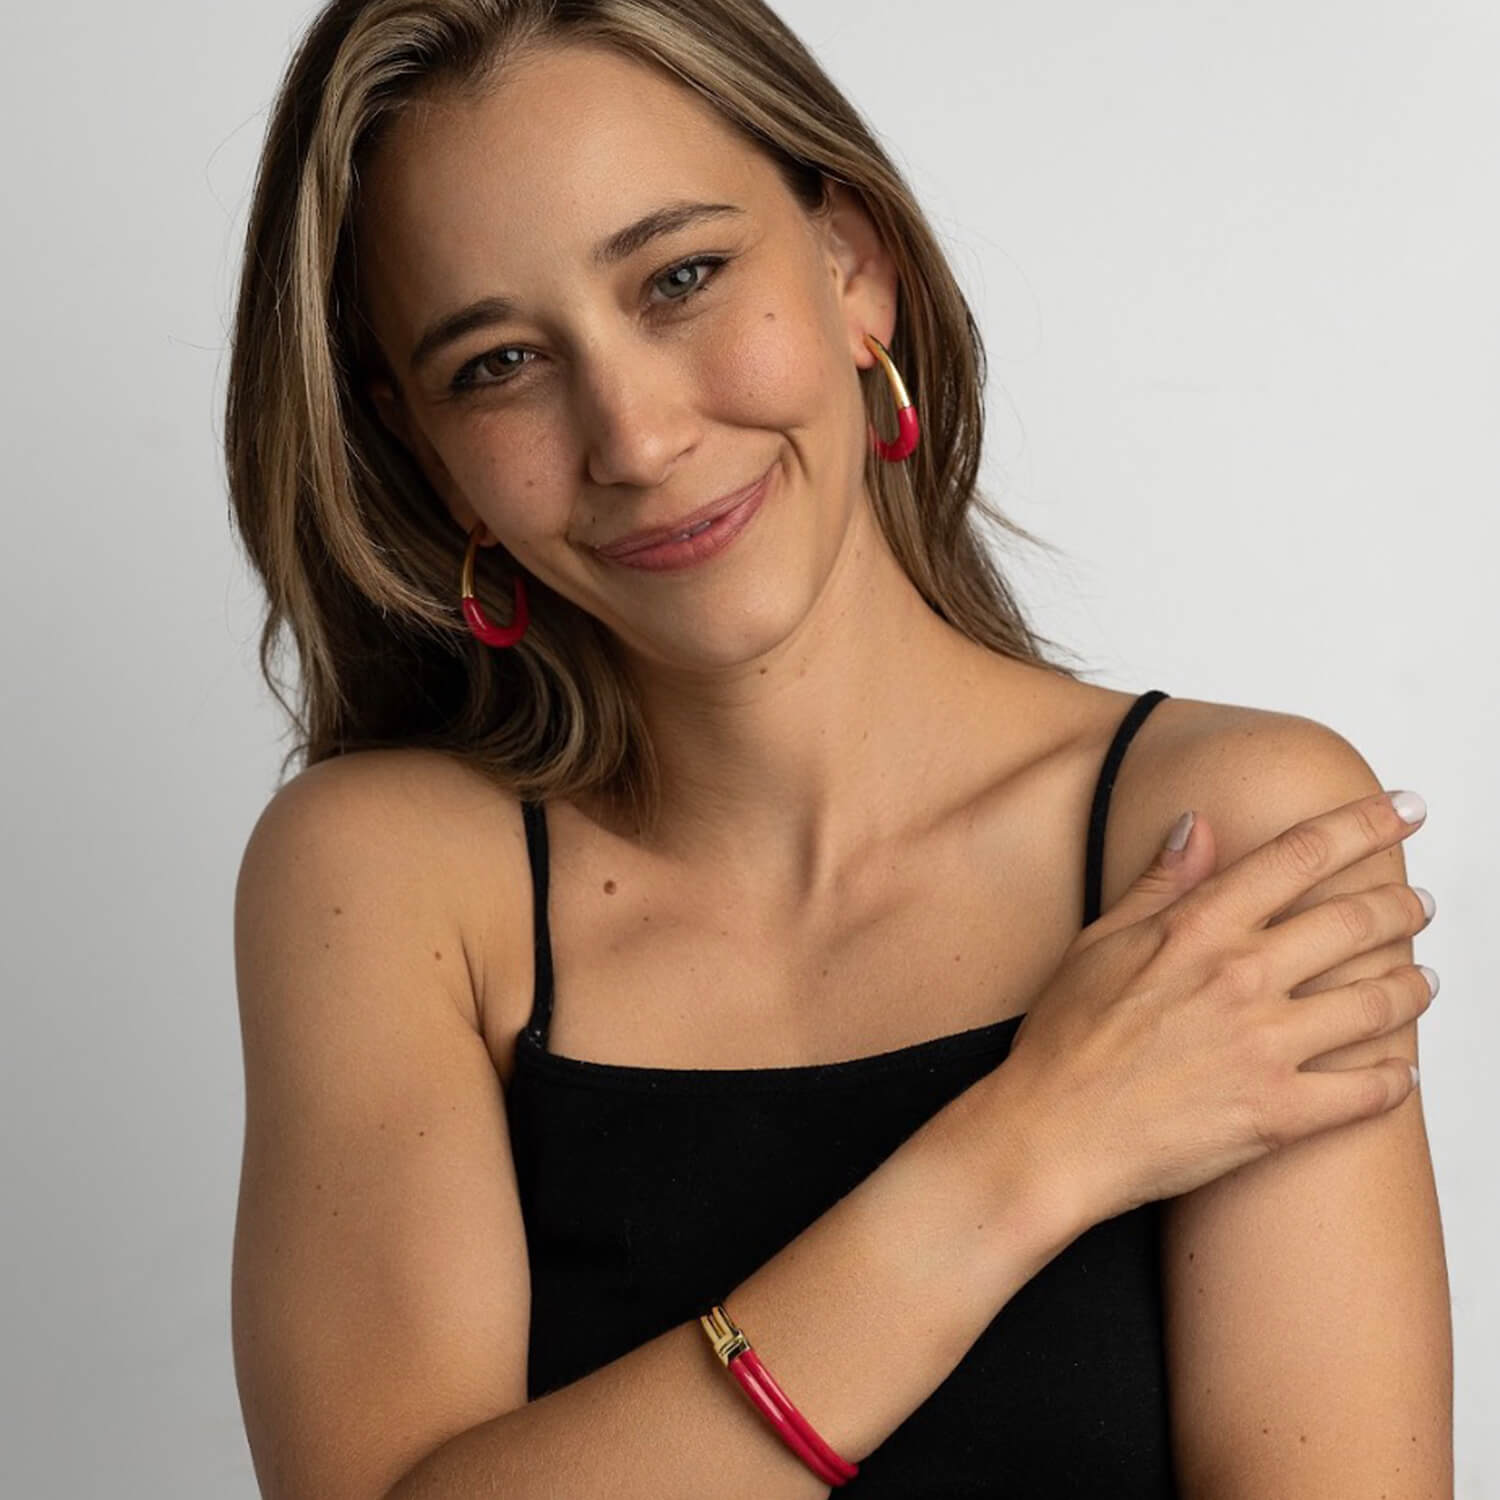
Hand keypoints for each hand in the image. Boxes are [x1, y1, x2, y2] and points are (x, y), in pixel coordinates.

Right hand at [1003, 790, 1432, 1225]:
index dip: (1363, 823)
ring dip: (1413, 987)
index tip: (1403, 808)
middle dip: (1402, 904)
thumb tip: (1198, 824)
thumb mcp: (1099, 941)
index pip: (1300, 856)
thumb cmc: (1065, 1041)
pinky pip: (1368, 1093)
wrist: (1051, 1135)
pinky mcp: (1279, 1114)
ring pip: (1378, 1003)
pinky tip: (1402, 1072)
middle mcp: (1242, 977)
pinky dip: (1396, 1080)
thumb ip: (1160, 882)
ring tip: (1423, 981)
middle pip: (1355, 921)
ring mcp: (1266, 1046)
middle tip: (1418, 901)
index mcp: (1199, 928)